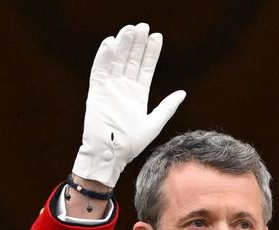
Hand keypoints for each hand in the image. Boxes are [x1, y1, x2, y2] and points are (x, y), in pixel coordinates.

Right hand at [72, 23, 185, 187]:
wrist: (110, 154)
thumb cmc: (131, 144)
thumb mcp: (154, 124)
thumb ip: (167, 107)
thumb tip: (182, 93)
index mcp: (138, 94)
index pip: (145, 67)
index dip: (151, 52)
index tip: (157, 36)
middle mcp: (124, 88)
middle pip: (131, 60)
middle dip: (137, 43)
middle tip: (143, 27)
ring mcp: (110, 88)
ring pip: (117, 61)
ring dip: (122, 45)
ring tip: (130, 30)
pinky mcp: (96, 91)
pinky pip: (99, 69)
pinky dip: (104, 56)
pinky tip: (111, 42)